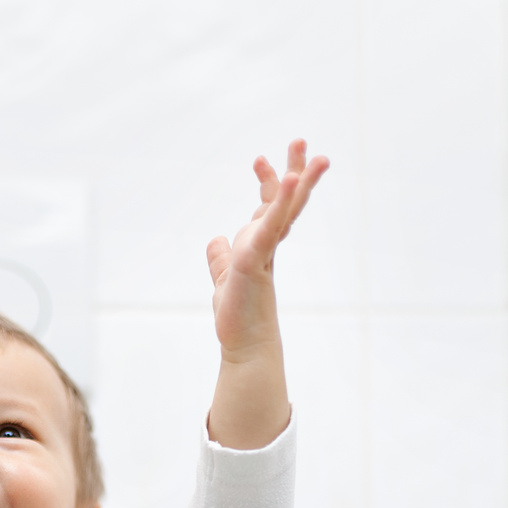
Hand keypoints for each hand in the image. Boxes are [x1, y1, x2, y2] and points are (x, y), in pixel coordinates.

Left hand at [206, 139, 328, 357]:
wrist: (244, 346)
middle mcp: (266, 244)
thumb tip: (216, 240)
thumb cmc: (237, 317)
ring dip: (299, 179)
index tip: (260, 159)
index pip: (269, 207)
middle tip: (300, 140)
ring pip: (285, 210)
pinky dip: (280, 202)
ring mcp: (263, 250)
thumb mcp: (224, 278)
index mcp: (259, 245)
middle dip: (296, 171)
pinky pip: (271, 225)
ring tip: (312, 153)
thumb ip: (220, 258)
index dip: (269, 183)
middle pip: (286, 201)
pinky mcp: (256, 259)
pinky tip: (290, 179)